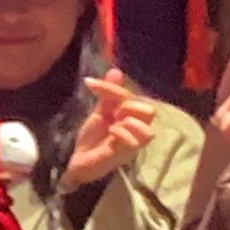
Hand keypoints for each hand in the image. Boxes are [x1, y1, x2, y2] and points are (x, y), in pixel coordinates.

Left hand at [64, 73, 163, 191]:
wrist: (79, 159)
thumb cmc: (92, 136)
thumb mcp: (100, 112)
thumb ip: (109, 94)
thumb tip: (116, 71)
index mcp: (131, 115)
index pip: (131, 95)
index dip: (113, 88)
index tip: (89, 83)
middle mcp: (136, 128)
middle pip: (150, 110)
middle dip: (131, 106)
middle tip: (113, 112)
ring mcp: (133, 143)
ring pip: (149, 129)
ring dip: (132, 121)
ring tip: (115, 122)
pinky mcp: (126, 154)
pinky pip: (135, 142)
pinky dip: (123, 133)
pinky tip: (112, 132)